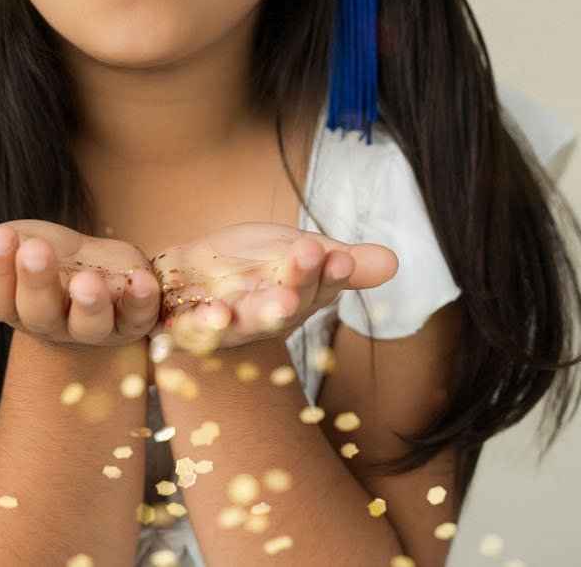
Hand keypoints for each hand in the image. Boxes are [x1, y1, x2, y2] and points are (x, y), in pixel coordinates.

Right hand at [0, 220, 160, 350]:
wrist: (95, 274)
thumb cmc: (40, 259)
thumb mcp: (3, 246)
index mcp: (13, 306)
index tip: (0, 236)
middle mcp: (51, 323)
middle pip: (40, 313)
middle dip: (36, 282)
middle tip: (35, 249)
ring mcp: (94, 326)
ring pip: (89, 324)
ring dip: (89, 304)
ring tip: (87, 280)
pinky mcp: (133, 319)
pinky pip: (139, 316)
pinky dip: (143, 301)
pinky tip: (140, 280)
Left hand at [148, 222, 398, 354]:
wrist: (188, 275)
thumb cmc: (251, 264)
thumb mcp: (297, 251)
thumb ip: (339, 259)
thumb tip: (394, 262)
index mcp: (298, 299)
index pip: (321, 288)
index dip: (332, 274)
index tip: (341, 255)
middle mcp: (266, 319)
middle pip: (287, 305)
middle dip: (300, 283)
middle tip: (309, 257)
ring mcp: (227, 325)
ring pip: (246, 322)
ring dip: (261, 311)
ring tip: (277, 298)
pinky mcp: (186, 326)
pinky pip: (193, 329)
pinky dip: (204, 324)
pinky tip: (215, 313)